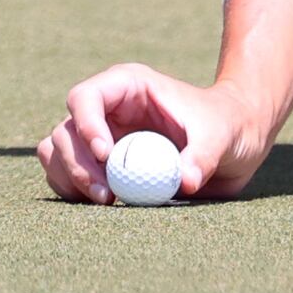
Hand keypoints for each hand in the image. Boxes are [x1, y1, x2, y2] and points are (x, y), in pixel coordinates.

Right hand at [35, 63, 271, 203]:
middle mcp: (107, 110)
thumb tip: (184, 182)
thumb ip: (204, 156)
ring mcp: (100, 138)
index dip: (86, 126)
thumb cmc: (227, 126)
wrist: (234, 144)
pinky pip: (68, 177)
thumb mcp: (222, 135)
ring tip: (107, 201)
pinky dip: (75, 193)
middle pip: (67, 132)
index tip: (108, 157)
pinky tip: (106, 205)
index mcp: (128, 87)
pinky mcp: (102, 166)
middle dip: (79, 164)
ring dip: (71, 180)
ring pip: (58, 154)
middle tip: (107, 195)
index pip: (86, 98)